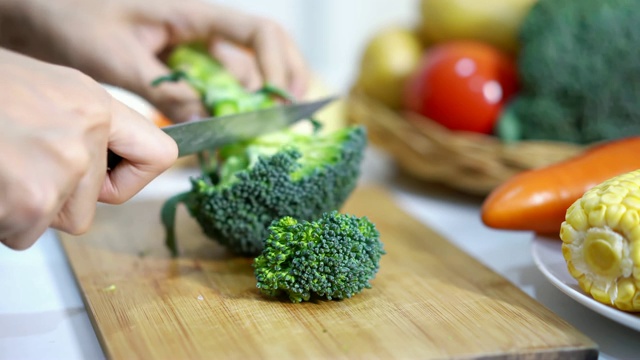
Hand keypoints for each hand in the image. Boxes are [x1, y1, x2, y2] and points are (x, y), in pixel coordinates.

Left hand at [0, 0, 309, 121]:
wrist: (38, 11)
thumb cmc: (71, 17)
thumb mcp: (118, 58)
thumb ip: (165, 90)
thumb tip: (206, 123)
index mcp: (192, 14)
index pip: (259, 33)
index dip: (279, 67)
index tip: (278, 104)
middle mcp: (199, 29)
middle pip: (259, 53)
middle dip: (279, 85)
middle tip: (286, 122)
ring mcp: (188, 47)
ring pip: (236, 75)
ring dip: (249, 104)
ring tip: (255, 137)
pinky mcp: (175, 64)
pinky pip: (209, 87)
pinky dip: (219, 109)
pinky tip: (221, 132)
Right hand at [0, 49, 177, 249]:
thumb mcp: (46, 91)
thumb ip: (81, 127)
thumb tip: (103, 165)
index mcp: (94, 103)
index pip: (159, 155)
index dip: (132, 179)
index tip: (108, 183)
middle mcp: (86, 132)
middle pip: (91, 207)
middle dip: (53, 200)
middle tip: (16, 164)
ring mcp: (61, 165)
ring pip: (54, 223)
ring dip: (22, 208)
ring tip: (0, 166)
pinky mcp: (33, 198)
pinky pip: (22, 234)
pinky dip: (2, 219)